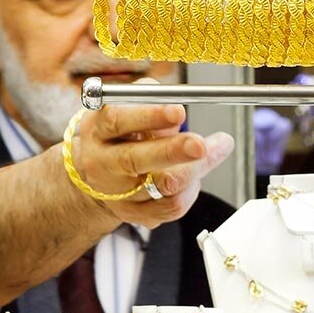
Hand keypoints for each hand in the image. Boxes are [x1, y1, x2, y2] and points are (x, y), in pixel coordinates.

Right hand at [67, 103, 234, 229]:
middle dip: (172, 152)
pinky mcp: (134, 214)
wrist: (95, 172)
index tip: (178, 112)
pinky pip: (171, 207)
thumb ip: (149, 98)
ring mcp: (118, 193)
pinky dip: (191, 189)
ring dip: (197, 167)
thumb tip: (175, 104)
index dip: (150, 116)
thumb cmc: (116, 133)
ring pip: (163, 186)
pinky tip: (196, 173)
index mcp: (98, 131)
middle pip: (135, 160)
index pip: (118, 121)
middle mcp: (104, 164)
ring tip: (218, 146)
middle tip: (200, 145)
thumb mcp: (123, 106)